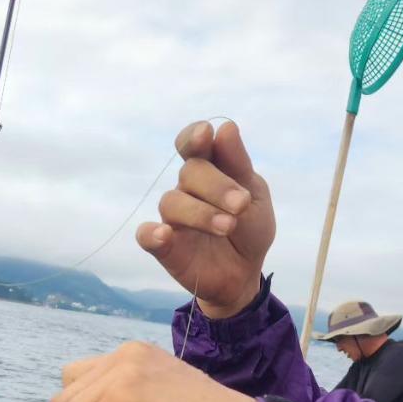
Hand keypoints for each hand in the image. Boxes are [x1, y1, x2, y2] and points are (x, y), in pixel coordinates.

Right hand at [136, 120, 275, 318]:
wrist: (245, 273)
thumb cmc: (249, 229)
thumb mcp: (256, 195)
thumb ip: (238, 164)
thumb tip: (225, 128)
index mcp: (210, 169)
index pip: (192, 144)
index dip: (193, 137)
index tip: (206, 135)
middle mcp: (187, 190)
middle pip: (190, 172)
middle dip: (217, 186)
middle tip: (241, 206)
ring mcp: (174, 219)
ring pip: (172, 202)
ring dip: (201, 213)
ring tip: (228, 227)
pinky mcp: (165, 248)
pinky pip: (146, 236)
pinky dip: (152, 234)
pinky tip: (164, 235)